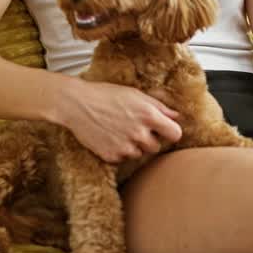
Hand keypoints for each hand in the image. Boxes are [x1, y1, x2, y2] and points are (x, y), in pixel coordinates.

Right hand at [59, 79, 182, 163]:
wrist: (77, 104)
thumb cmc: (106, 94)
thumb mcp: (135, 94)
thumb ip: (158, 106)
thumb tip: (176, 115)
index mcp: (148, 115)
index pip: (175, 134)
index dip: (170, 132)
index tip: (164, 130)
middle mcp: (139, 133)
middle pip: (156, 147)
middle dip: (149, 139)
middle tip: (134, 128)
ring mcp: (125, 146)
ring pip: (139, 154)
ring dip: (134, 146)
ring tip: (120, 131)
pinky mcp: (111, 156)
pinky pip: (123, 158)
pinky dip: (118, 151)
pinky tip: (109, 137)